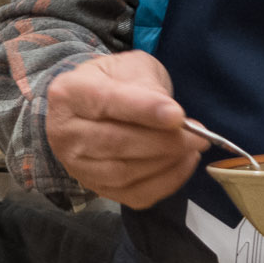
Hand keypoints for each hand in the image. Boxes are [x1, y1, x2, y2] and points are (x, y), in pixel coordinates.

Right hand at [44, 50, 205, 208]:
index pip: (107, 102)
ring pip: (126, 172)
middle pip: (116, 142)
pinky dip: (167, 182)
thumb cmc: (116, 82)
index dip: (144, 110)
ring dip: (167, 162)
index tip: (178, 116)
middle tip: (198, 135)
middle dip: (164, 141)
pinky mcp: (96, 189)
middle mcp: (65, 133)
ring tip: (193, 147)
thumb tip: (175, 120)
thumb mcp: (131, 67)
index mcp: (69, 93)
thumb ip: (149, 88)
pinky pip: (135, 195)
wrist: (94, 108)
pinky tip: (183, 163)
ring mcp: (77, 166)